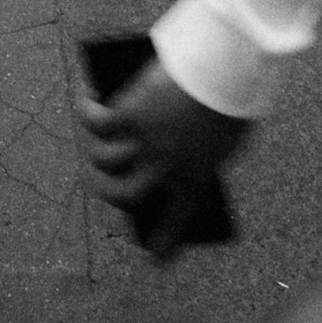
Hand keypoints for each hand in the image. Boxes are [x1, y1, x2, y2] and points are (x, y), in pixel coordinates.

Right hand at [78, 59, 247, 261]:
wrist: (226, 64)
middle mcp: (164, 168)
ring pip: (105, 159)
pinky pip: (98, 121)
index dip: (163, 245)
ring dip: (96, 153)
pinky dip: (89, 113)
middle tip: (104, 188)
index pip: (176, 224)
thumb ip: (202, 156)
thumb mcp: (226, 138)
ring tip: (93, 145)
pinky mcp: (130, 112)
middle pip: (124, 194)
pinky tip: (87, 105)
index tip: (154, 258)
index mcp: (195, 179)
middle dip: (109, 193)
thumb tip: (172, 158)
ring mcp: (144, 140)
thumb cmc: (234, 96)